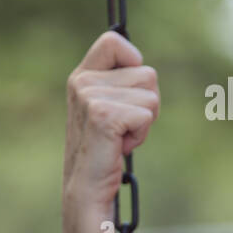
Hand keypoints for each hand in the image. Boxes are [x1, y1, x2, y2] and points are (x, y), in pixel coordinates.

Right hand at [63, 30, 160, 206]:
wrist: (87, 190)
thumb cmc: (103, 151)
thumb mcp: (107, 107)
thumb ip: (118, 81)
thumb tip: (138, 57)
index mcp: (82, 76)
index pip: (113, 41)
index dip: (133, 61)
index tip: (129, 92)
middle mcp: (82, 82)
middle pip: (147, 74)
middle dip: (146, 104)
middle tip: (123, 128)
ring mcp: (90, 97)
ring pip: (151, 96)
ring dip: (144, 122)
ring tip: (120, 138)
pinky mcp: (102, 115)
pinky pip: (146, 114)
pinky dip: (141, 134)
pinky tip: (120, 147)